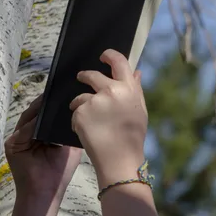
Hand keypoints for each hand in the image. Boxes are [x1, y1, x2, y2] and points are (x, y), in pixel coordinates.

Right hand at [4, 94, 82, 200]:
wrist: (46, 193)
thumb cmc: (59, 173)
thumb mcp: (69, 148)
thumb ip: (71, 131)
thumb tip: (80, 112)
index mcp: (41, 134)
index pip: (47, 115)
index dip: (55, 105)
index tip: (67, 93)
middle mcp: (29, 134)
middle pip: (37, 113)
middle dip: (47, 103)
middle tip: (58, 91)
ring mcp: (19, 138)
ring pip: (29, 118)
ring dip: (39, 109)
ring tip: (51, 99)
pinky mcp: (13, 145)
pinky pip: (24, 130)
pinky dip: (33, 123)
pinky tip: (42, 116)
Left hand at [69, 49, 146, 188]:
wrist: (119, 159)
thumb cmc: (132, 137)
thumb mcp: (140, 111)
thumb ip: (136, 89)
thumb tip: (136, 71)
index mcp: (128, 89)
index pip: (118, 62)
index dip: (109, 55)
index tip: (103, 56)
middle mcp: (111, 91)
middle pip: (91, 75)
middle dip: (84, 76)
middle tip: (82, 78)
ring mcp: (94, 102)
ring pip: (81, 96)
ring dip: (81, 103)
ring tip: (91, 120)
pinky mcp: (80, 113)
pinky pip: (76, 111)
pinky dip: (79, 119)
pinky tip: (89, 131)